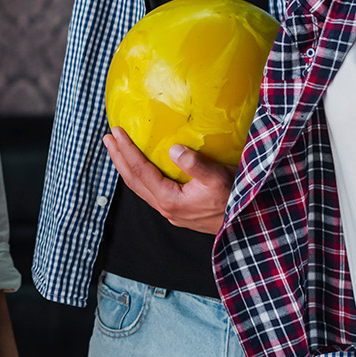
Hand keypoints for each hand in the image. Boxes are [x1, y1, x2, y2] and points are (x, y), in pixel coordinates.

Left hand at [102, 127, 231, 234]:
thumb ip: (195, 164)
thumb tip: (174, 149)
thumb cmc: (236, 198)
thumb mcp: (218, 178)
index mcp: (170, 200)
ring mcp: (171, 212)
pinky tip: (142, 167)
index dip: (126, 150)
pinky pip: (151, 192)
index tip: (116, 132)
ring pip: (141, 188)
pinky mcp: (178, 212)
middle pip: (133, 181)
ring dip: (127, 168)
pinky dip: (141, 177)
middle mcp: (166, 208)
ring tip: (118, 150)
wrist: (247, 224)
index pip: (140, 171)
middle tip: (108, 138)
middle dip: (119, 158)